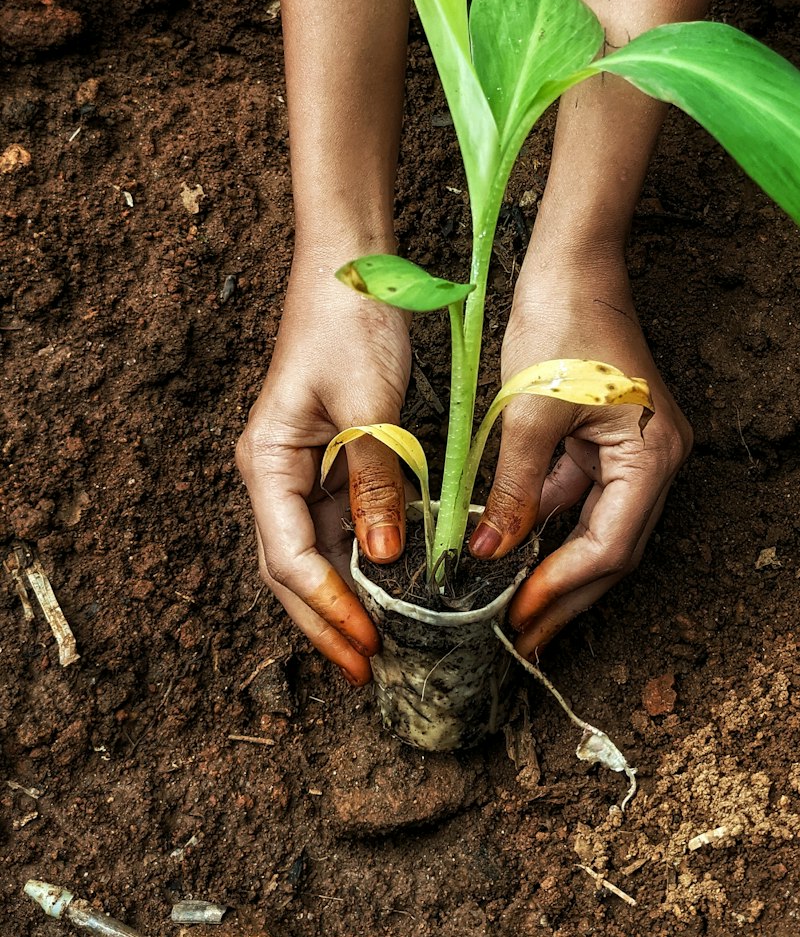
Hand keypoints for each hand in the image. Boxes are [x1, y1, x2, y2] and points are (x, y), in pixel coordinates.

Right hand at [235, 245, 410, 681]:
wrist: (353, 265)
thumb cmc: (350, 322)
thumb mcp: (368, 405)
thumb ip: (376, 480)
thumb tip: (383, 555)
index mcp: (268, 461)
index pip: (289, 556)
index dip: (326, 607)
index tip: (365, 643)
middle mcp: (276, 474)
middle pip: (293, 569)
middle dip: (327, 623)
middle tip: (369, 671)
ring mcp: (303, 470)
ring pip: (317, 555)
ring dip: (345, 601)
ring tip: (383, 648)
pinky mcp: (334, 461)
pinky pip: (343, 526)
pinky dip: (364, 564)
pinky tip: (394, 592)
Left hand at [469, 245, 691, 656]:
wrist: (572, 261)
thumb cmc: (560, 323)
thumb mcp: (529, 414)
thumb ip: (516, 491)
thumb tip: (490, 553)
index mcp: (653, 456)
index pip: (610, 545)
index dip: (563, 586)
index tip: (518, 616)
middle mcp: (657, 459)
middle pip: (612, 548)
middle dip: (565, 594)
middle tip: (522, 638)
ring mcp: (636, 450)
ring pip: (596, 528)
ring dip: (556, 565)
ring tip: (512, 608)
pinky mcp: (611, 438)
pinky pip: (581, 496)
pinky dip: (549, 525)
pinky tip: (513, 552)